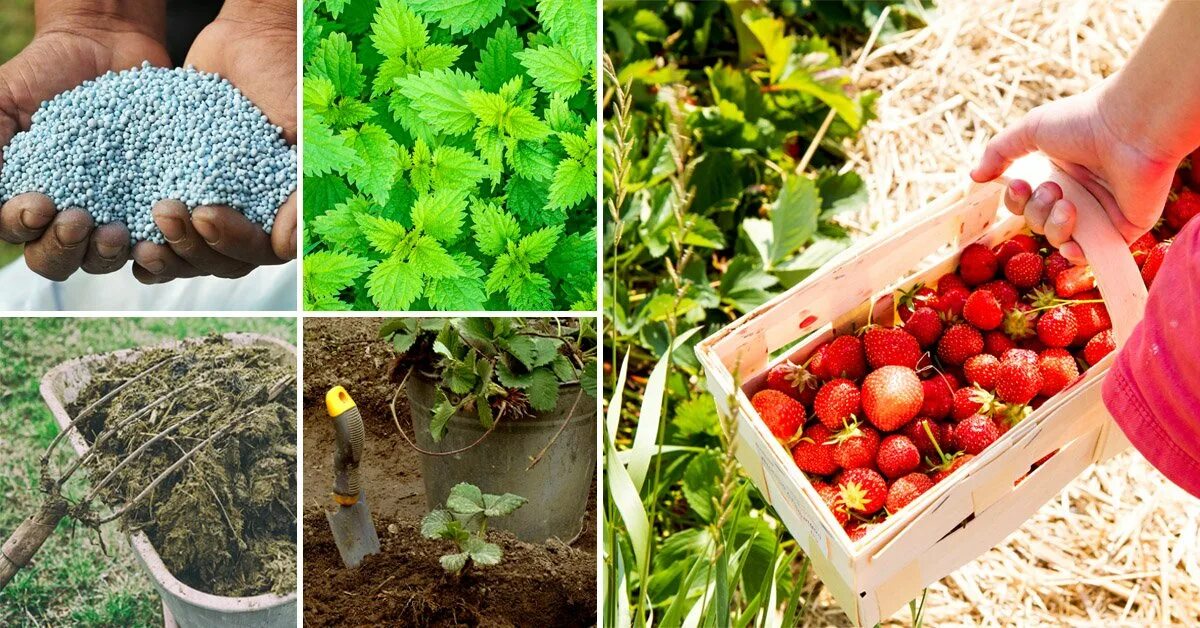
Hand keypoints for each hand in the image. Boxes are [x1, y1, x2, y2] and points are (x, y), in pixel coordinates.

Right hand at [0, 23, 169, 279]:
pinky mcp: (150, 207)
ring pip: (102, 259)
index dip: (21, 226)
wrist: (104, 47)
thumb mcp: (1, 100)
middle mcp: (63, 216)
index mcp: (22, 198)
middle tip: (78, 220)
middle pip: (55, 259)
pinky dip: (154, 245)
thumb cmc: (44, 73)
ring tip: (116, 231)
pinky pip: (154, 240)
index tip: (38, 205)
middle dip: (62, 247)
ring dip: (104, 253)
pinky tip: (157, 231)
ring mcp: (109, 215)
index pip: (14, 230)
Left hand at [132, 8, 296, 284]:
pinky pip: (167, 238)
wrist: (248, 40)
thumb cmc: (285, 79)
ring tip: (139, 238)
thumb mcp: (302, 129)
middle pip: (224, 262)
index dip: (232, 243)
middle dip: (192, 246)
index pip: (262, 252)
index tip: (205, 213)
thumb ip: (299, 186)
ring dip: (168, 254)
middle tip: (165, 210)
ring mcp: (218, 208)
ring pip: (194, 257)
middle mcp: (254, 217)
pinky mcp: (184, 193)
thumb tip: (287, 246)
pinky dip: (150, 251)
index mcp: (286, 210)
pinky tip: (130, 247)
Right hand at [971, 82, 1178, 263]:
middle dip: (1036, 209)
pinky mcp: (1122, 229)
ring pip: (1059, 238)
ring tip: (1067, 203)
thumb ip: (999, 151)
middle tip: (1053, 188)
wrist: (1130, 127)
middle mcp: (1079, 193)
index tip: (1019, 183)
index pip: (1026, 200)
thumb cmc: (1083, 121)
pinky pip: (1090, 254)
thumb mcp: (1031, 128)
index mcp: (1059, 172)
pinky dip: (1075, 252)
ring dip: (1053, 224)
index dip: (1016, 199)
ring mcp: (1101, 213)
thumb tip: (975, 177)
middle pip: (1038, 221)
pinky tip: (1071, 241)